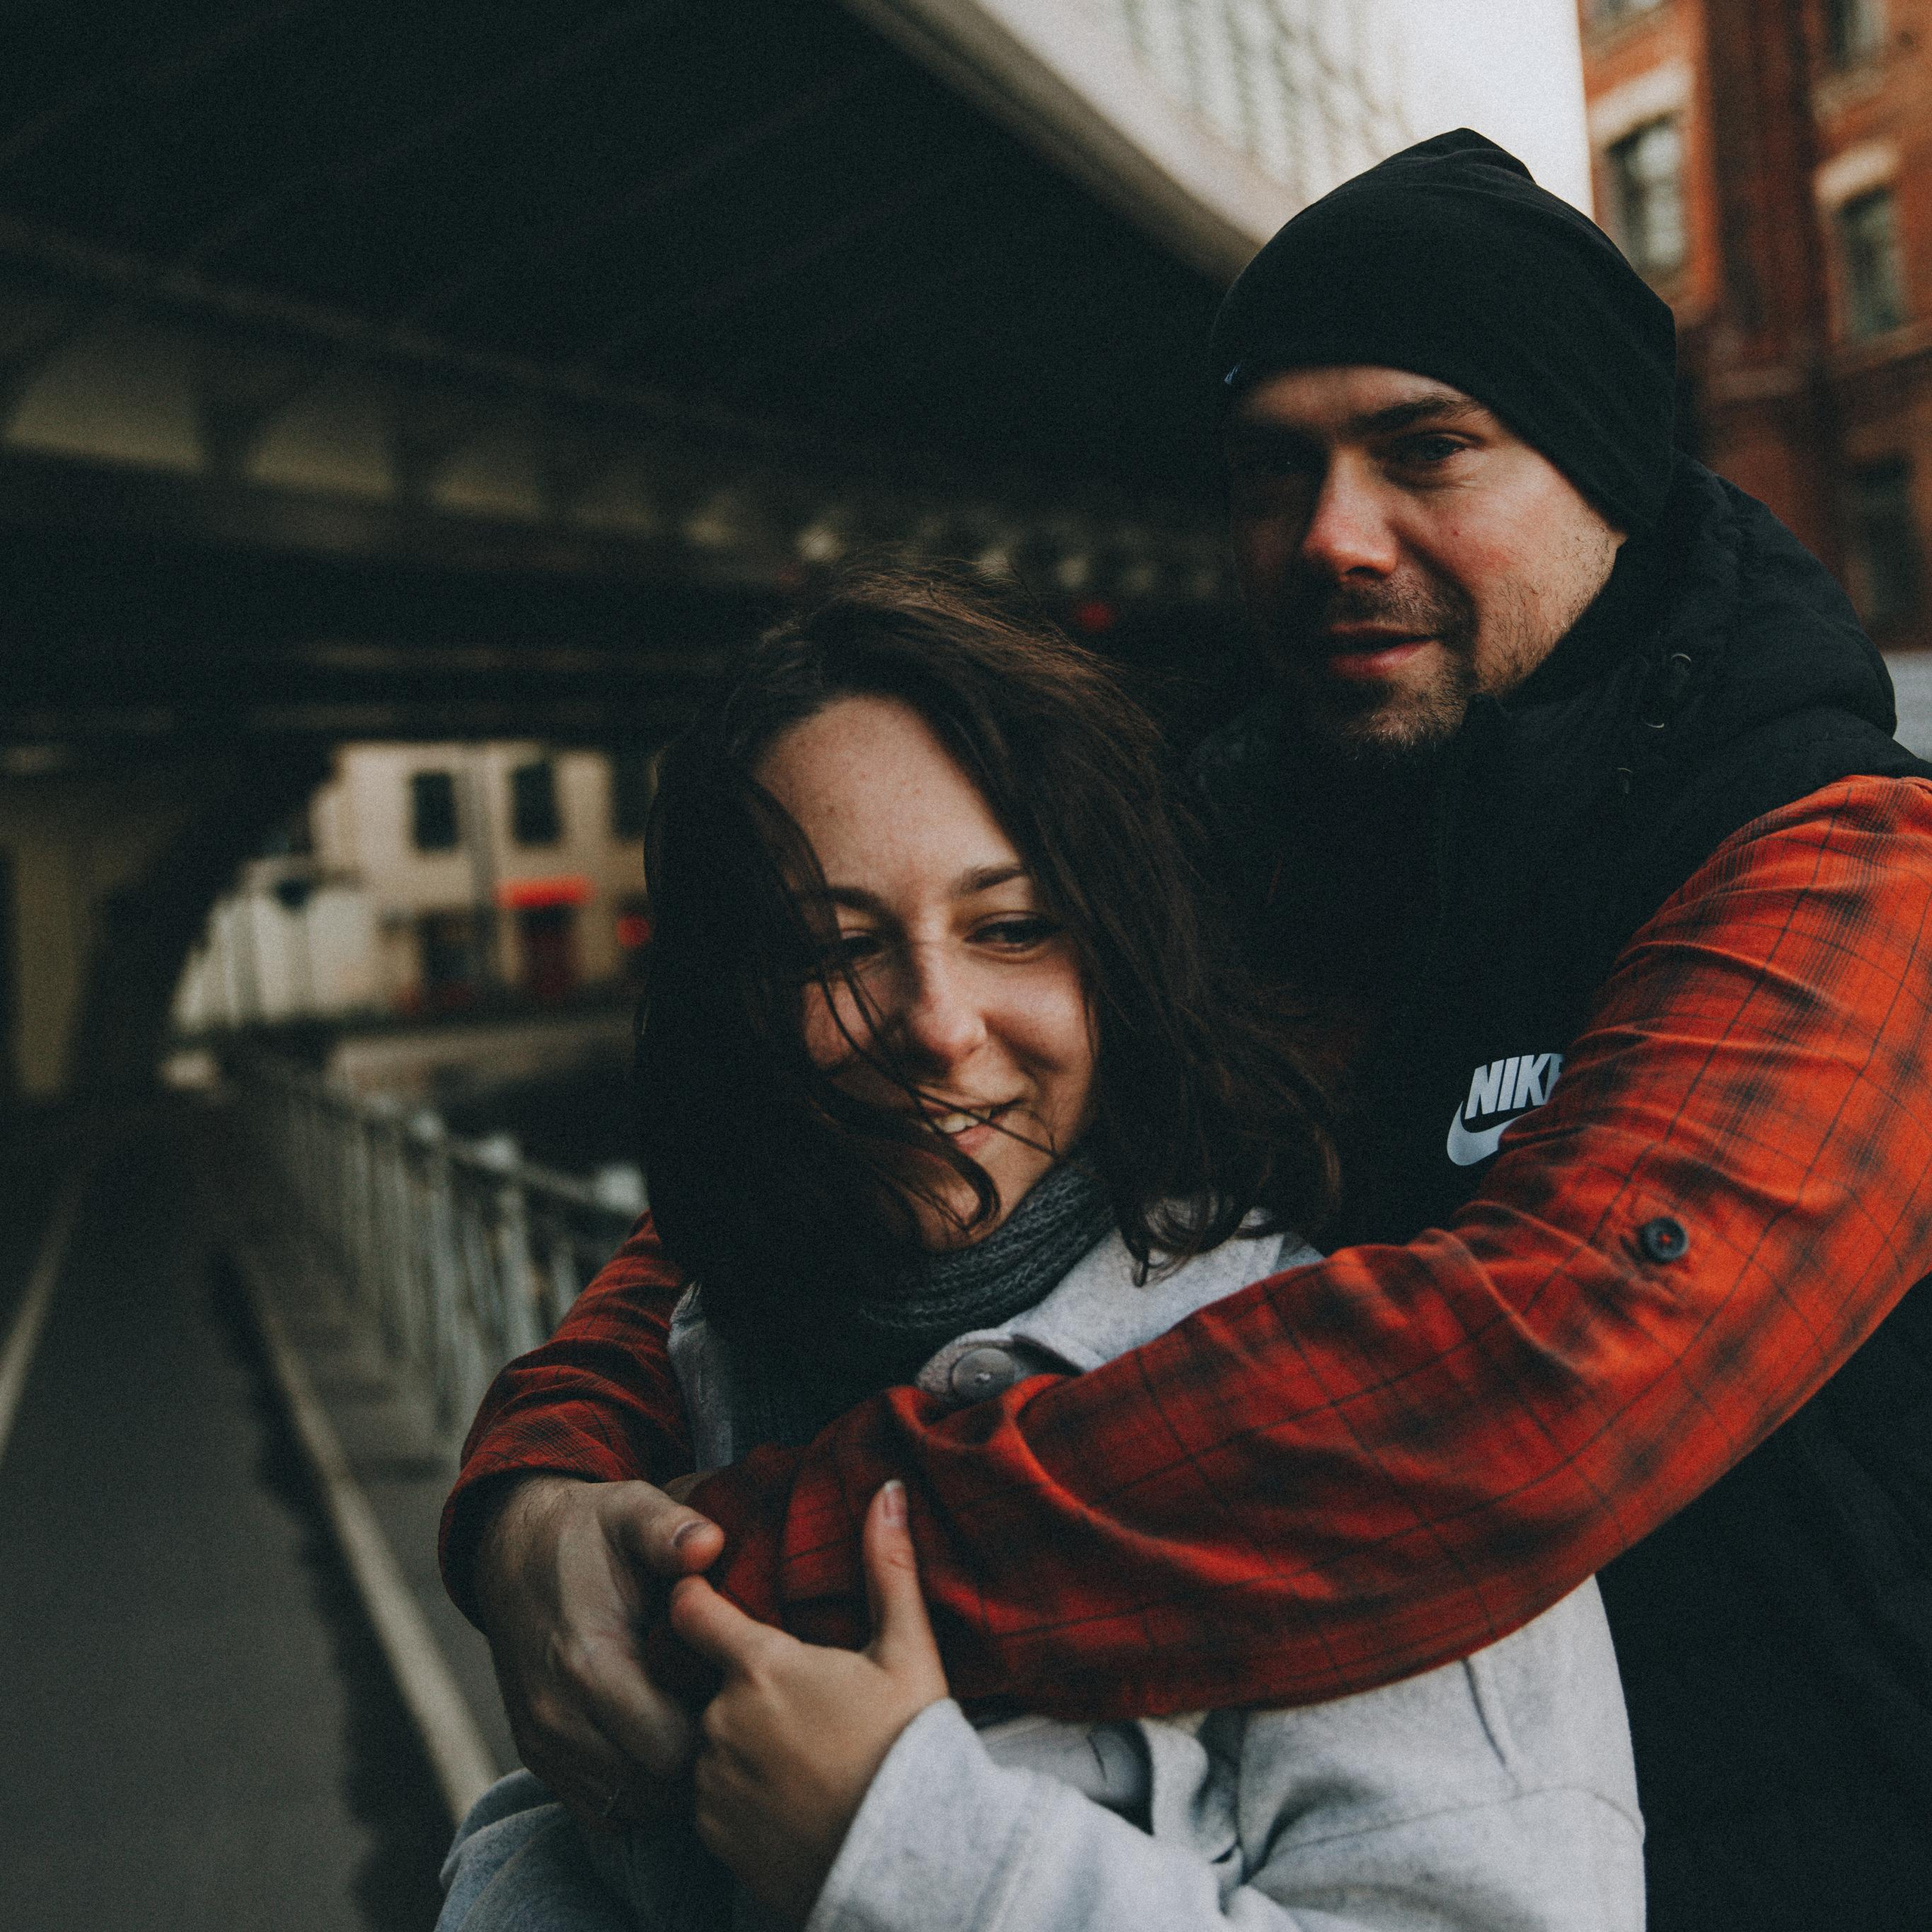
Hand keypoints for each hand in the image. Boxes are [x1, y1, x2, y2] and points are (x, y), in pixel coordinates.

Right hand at [472, 1474, 725, 1827]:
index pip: (671, 1751)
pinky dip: (636, 1788)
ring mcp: (543, 1744)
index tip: (736, 1695)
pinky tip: (660, 1739)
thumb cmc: (588, 1533)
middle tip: (726, 1712)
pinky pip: (600, 1806)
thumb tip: (709, 1543)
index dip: (716, 1732)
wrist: (514, 1551)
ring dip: (669, 1779)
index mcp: (588, 1664)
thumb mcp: (631, 1511)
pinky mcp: (537, 1756)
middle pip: (655, 1788)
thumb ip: (670, 1530)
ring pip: (629, 1806)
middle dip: (699, 1760)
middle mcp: (557, 1719)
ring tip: (695, 1721)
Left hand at [670, 1482, 946, 1924]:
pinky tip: (790, 1797)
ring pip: (712, 1743)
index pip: (691, 1610)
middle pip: (712, 1683)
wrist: (913, 1864)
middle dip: (745, 1686)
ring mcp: (712, 1782)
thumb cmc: (911, 1748)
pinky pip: (713, 1799)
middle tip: (800, 1702)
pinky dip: (741, 1794)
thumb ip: (888, 1565)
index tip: (705, 1596)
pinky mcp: (714, 1836)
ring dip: (742, 1742)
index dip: (695, 1598)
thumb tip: (887, 1486)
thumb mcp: (908, 1650)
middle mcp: (721, 1720)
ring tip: (801, 1755)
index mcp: (760, 1665)